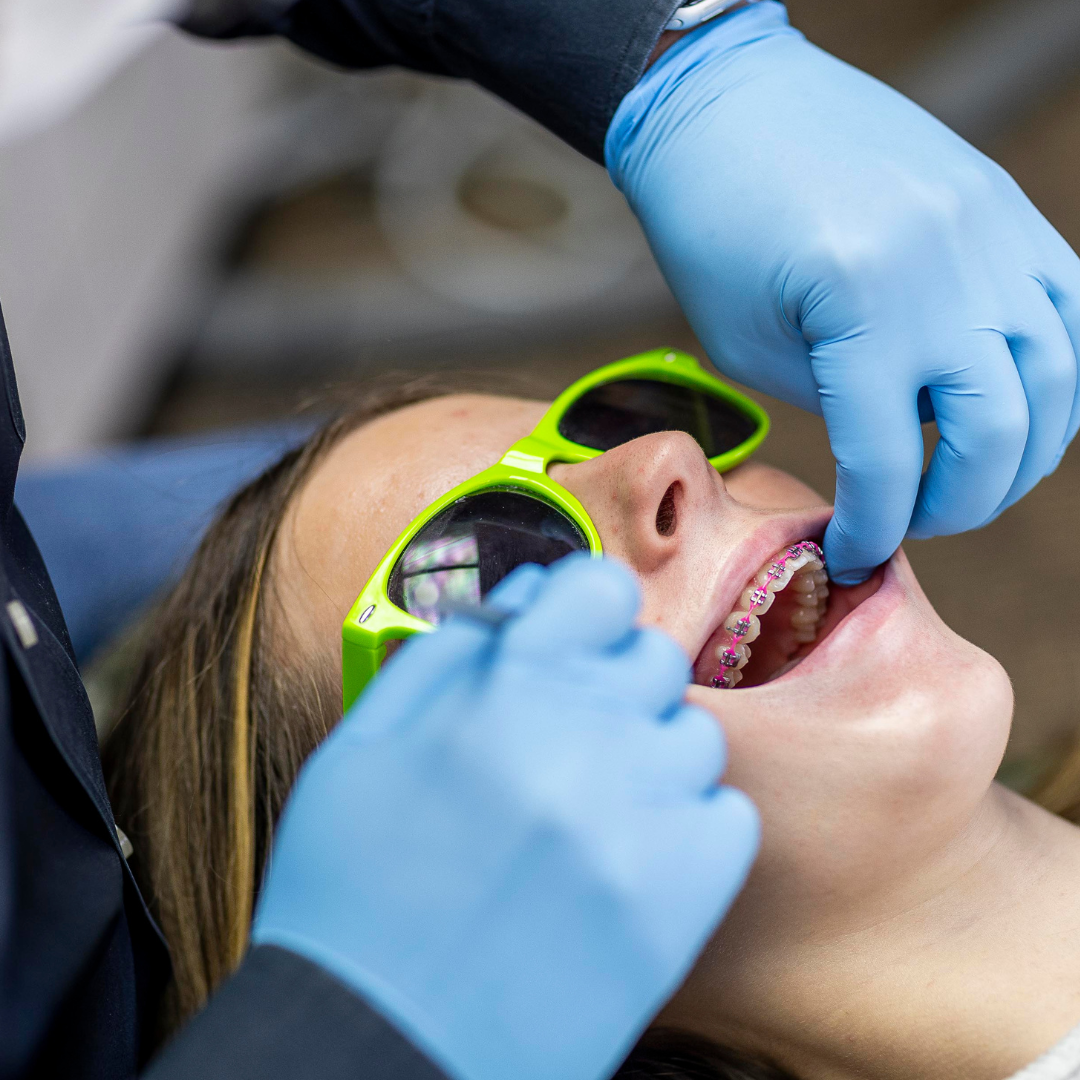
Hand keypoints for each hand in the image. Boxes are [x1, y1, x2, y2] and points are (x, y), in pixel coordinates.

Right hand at [252, 556, 758, 1079]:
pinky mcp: (681, 901)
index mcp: (506, 688)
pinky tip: (631, 857)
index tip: (575, 637)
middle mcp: (586, 739)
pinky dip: (689, 827)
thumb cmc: (356, 892)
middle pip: (655, 661)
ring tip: (595, 808)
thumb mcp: (364, 743)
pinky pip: (726, 818)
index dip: (587, 609)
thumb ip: (450, 653)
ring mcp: (642, 820)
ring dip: (652, 757)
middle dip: (614, 686)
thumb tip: (523, 600)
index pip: (603, 590)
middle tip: (570, 740)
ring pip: (695, 737)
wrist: (377, 1042)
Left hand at [607, 1, 1079, 582]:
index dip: (871, 529)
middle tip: (911, 522)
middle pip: (998, 435)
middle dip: (957, 506)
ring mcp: (993, 236)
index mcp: (862, 310)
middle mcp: (948, 273)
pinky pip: (1070, 314)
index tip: (851, 555)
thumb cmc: (714, 230)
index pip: (890, 464)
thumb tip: (892, 463)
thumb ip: (834, 407)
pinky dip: (1050, 380)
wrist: (728, 107)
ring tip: (963, 479)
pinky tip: (1008, 410)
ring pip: (1057, 381)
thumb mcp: (753, 345)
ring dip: (1018, 455)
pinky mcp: (1008, 212)